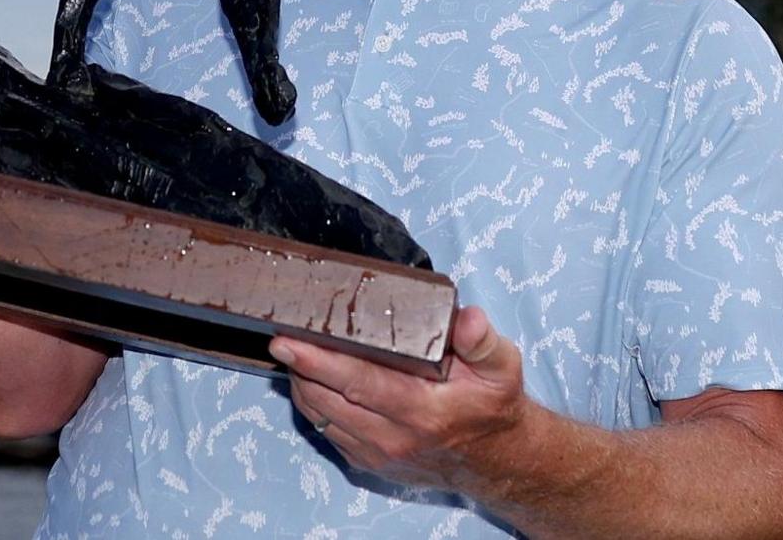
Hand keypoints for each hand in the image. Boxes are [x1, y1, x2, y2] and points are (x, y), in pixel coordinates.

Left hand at [270, 306, 529, 490]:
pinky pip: (327, 431)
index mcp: (423, 411)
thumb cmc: (491, 404)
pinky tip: (311, 379)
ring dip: (301, 384)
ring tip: (293, 352)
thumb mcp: (501, 368)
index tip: (286, 341)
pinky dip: (314, 404)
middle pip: (327, 400)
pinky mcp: (369, 462)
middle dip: (298, 368)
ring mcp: (378, 454)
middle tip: (281, 336)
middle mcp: (395, 438)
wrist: (495, 458)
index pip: (358, 383)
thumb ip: (483, 342)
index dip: (317, 361)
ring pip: (320, 416)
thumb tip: (468, 319)